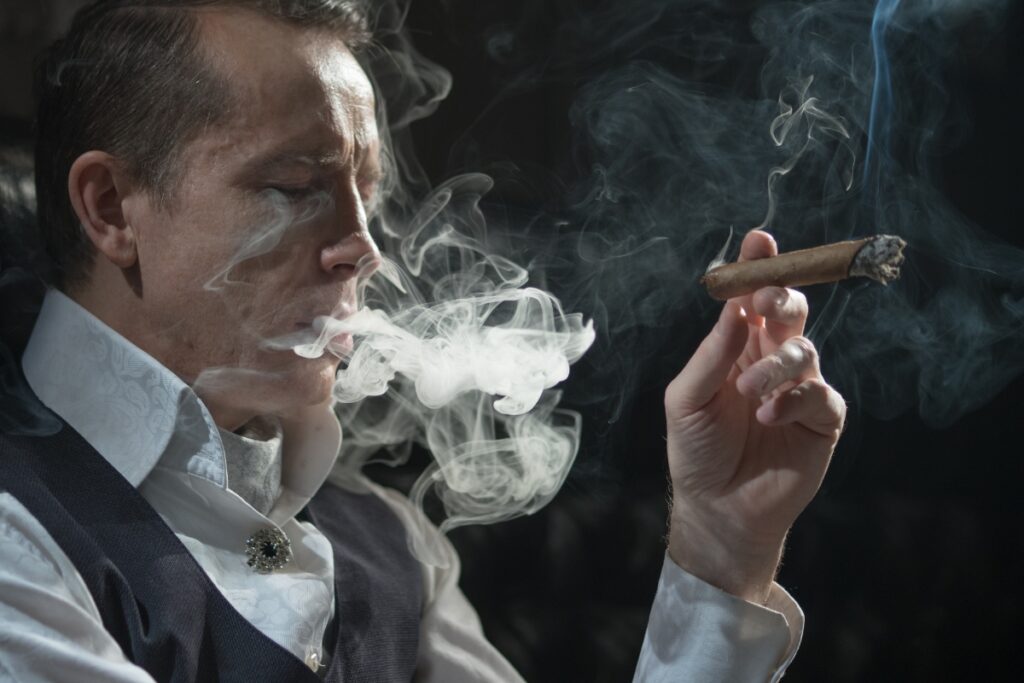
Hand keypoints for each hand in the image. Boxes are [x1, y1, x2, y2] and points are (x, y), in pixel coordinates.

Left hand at [663, 230, 846, 602]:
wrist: (717, 506)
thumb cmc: (696, 450)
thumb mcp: (687, 399)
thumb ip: (711, 355)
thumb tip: (736, 311)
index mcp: (737, 346)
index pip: (750, 298)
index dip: (758, 267)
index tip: (760, 240)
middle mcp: (772, 358)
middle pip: (790, 309)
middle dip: (782, 296)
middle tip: (767, 302)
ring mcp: (800, 387)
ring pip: (804, 350)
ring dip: (776, 366)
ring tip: (749, 393)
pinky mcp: (822, 419)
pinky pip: (820, 394)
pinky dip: (794, 400)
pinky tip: (768, 415)